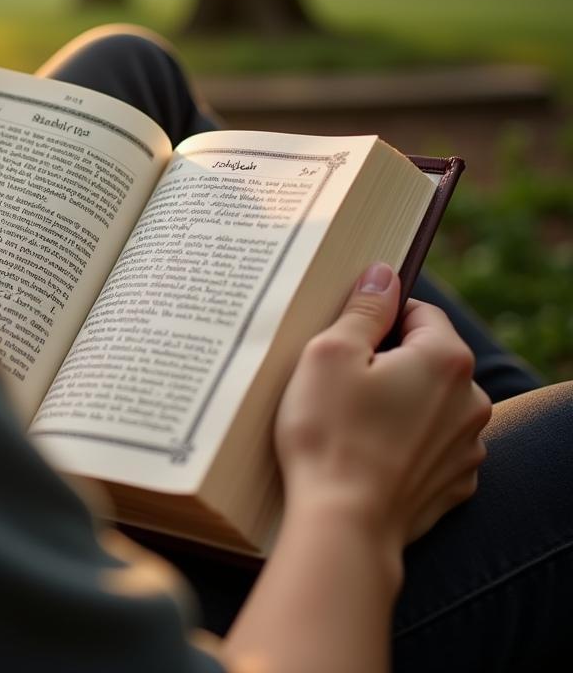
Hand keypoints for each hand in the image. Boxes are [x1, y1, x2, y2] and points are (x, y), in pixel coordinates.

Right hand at [275, 263, 491, 550]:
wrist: (343, 527)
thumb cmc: (329, 435)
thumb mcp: (331, 353)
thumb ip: (363, 308)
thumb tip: (382, 274)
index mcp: (446, 359)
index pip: (419, 310)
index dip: (377, 317)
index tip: (344, 338)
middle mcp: (471, 400)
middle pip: (427, 356)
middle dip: (387, 361)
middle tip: (338, 381)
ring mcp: (467, 447)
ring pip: (429, 401)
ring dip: (397, 402)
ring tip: (348, 421)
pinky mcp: (454, 483)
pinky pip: (430, 444)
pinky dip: (404, 442)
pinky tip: (367, 453)